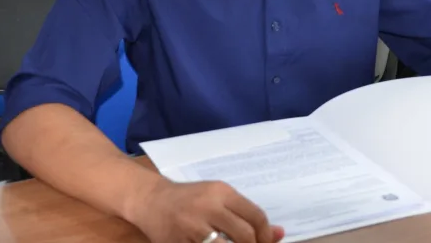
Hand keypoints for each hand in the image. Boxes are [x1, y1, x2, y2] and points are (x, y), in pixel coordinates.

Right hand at [130, 178, 283, 242]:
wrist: (150, 199)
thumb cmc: (190, 200)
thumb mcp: (219, 199)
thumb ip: (246, 215)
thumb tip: (279, 234)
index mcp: (222, 192)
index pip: (256, 216)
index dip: (266, 236)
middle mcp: (209, 206)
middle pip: (244, 235)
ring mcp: (193, 225)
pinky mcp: (179, 241)